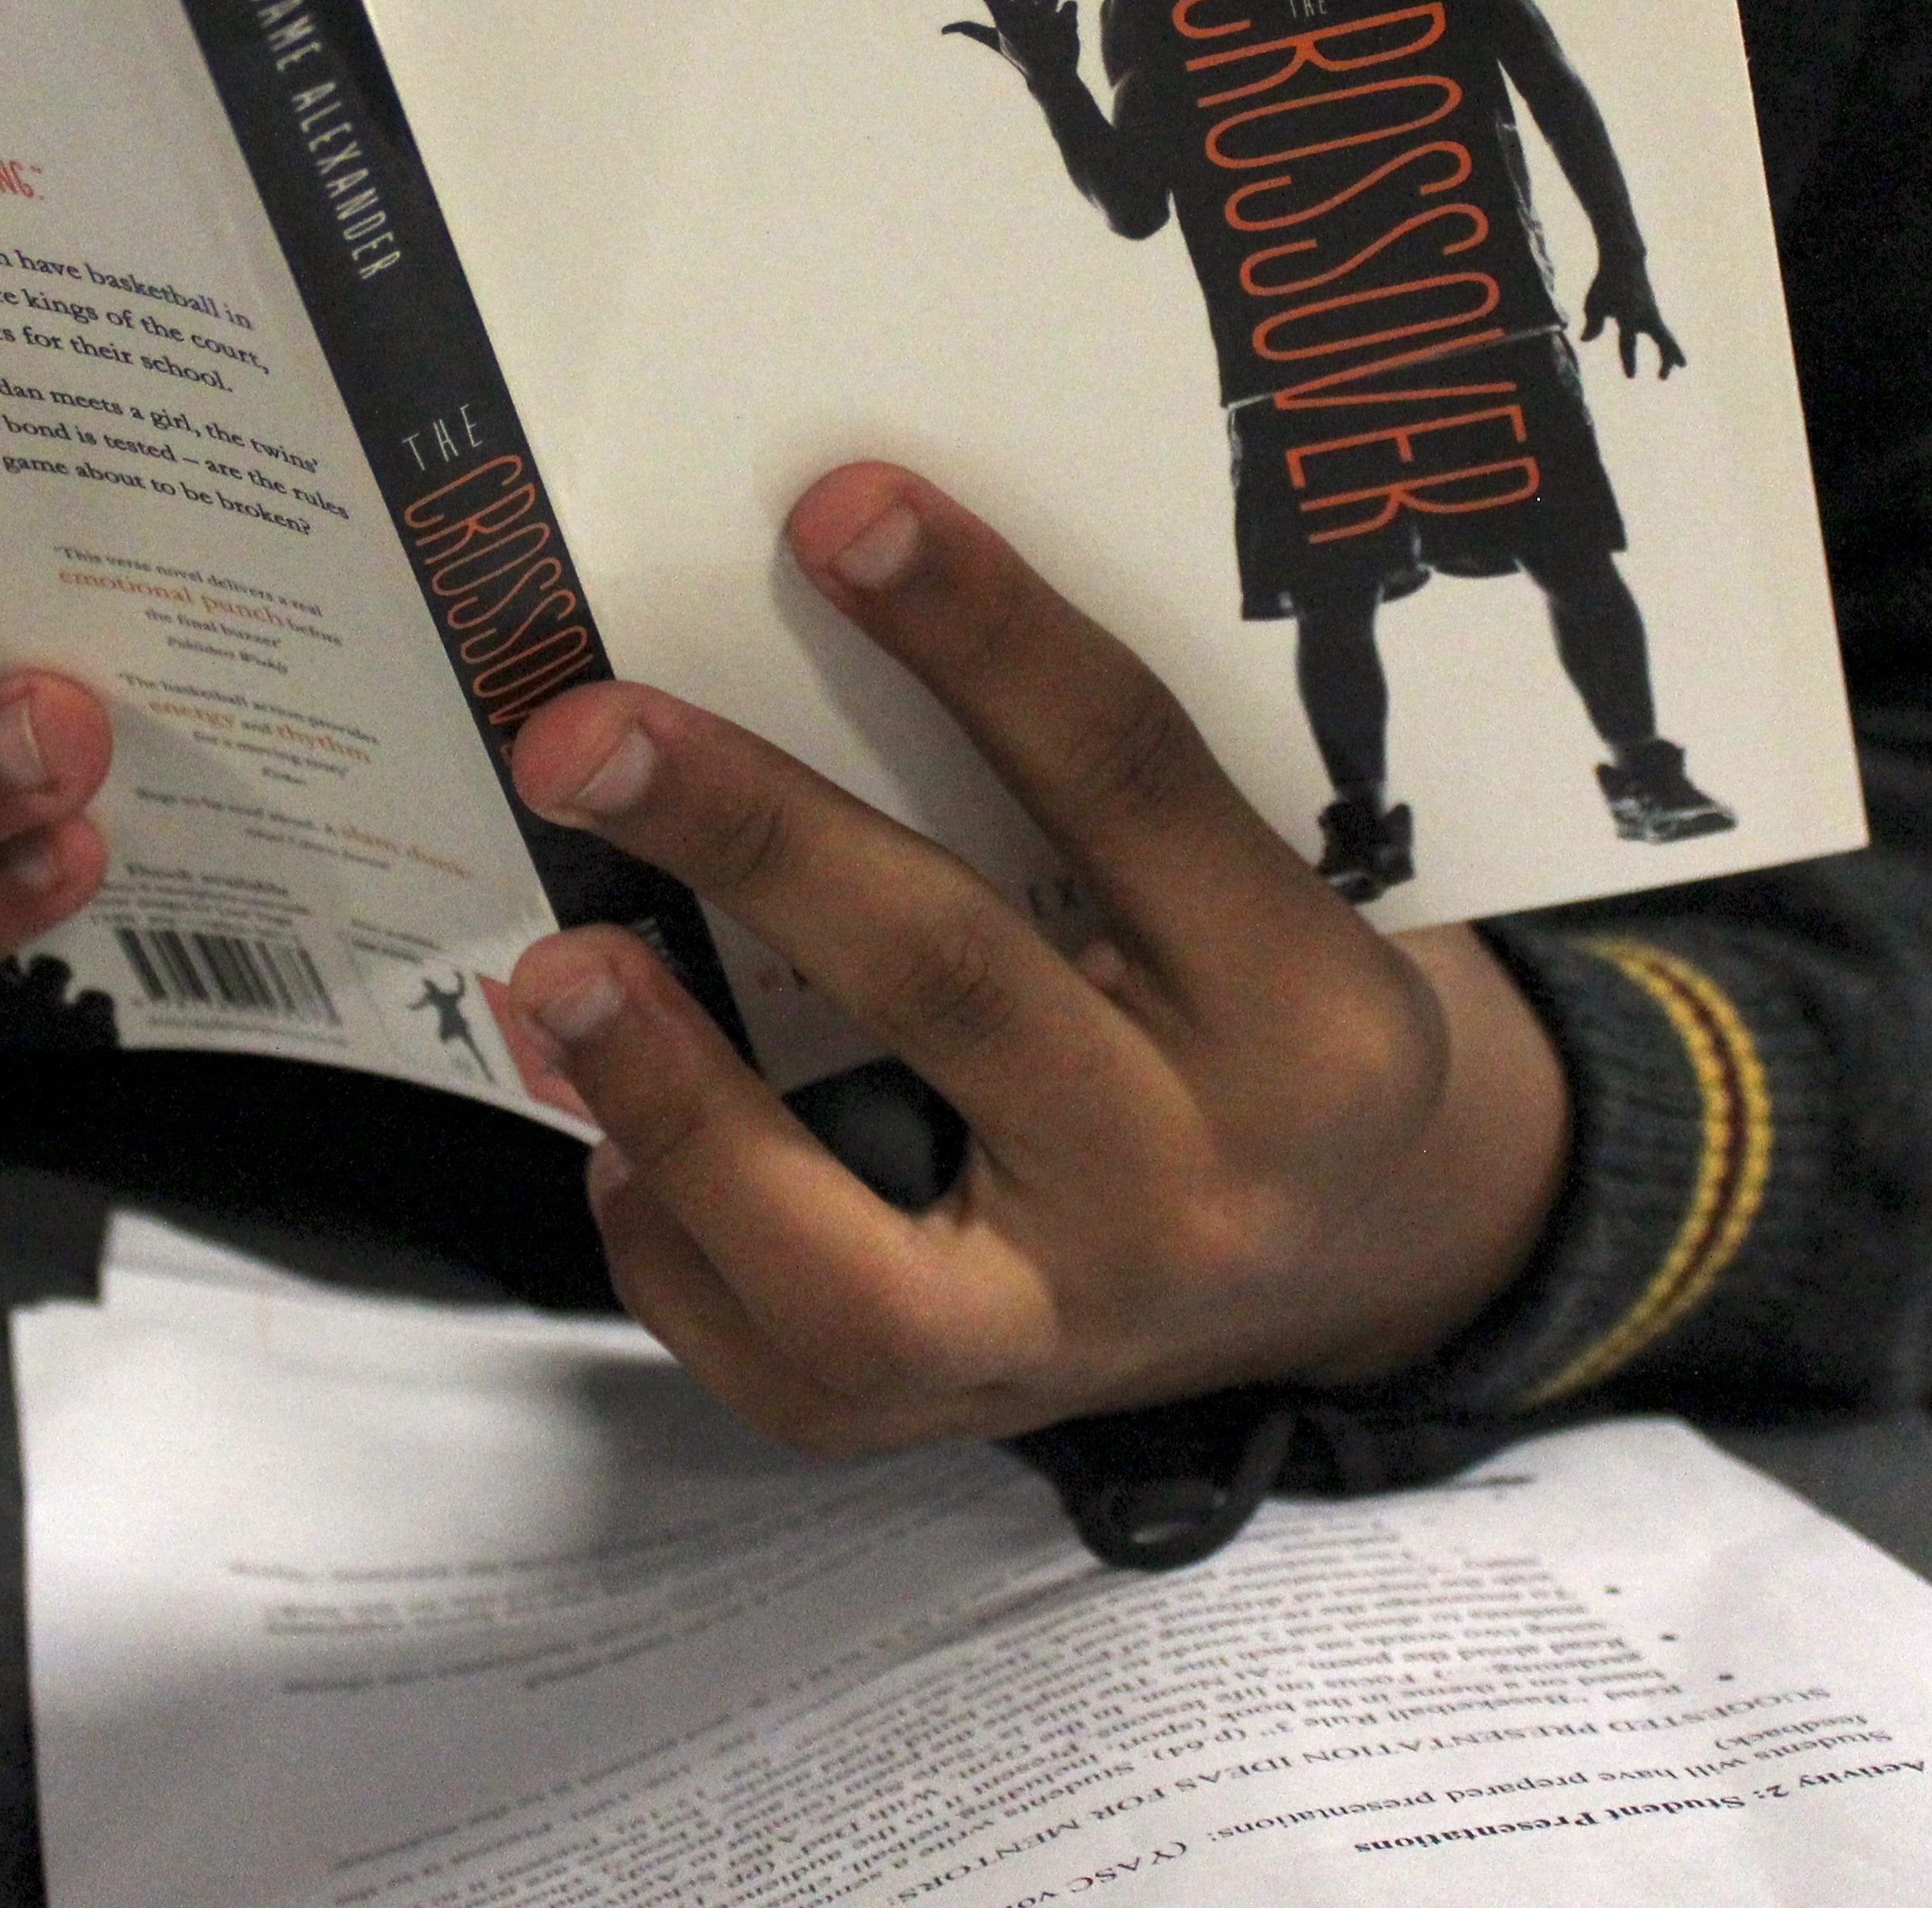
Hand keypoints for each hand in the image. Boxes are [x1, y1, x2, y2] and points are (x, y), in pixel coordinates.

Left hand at [499, 465, 1567, 1450]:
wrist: (1379, 1259)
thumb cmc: (1274, 1018)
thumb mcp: (1263, 894)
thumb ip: (1099, 795)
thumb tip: (821, 614)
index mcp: (1300, 1001)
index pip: (1132, 780)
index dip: (984, 635)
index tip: (840, 509)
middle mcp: (1196, 1175)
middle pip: (954, 982)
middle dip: (753, 836)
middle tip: (587, 733)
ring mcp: (1077, 1330)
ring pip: (844, 1251)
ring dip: (673, 1091)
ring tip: (552, 968)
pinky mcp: (967, 1421)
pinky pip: (783, 1358)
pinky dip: (671, 1237)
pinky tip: (608, 1137)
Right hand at [938, 0, 1081, 78]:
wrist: (1050, 78)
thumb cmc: (1019, 56)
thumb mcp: (994, 42)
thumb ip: (971, 30)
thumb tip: (942, 30)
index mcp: (1002, 19)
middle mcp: (1021, 16)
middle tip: (1033, 12)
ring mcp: (1044, 19)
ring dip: (1053, 3)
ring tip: (1050, 21)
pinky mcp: (1066, 22)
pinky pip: (1071, 2)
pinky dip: (1069, 16)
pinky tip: (1063, 32)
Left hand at [1579, 251, 1684, 377]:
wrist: (1625, 260)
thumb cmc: (1605, 283)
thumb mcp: (1594, 302)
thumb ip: (1592, 322)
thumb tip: (1585, 340)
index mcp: (1628, 312)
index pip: (1628, 341)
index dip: (1629, 359)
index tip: (1631, 377)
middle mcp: (1644, 314)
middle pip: (1660, 339)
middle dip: (1663, 358)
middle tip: (1663, 378)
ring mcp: (1652, 312)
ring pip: (1666, 336)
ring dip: (1672, 352)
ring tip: (1682, 367)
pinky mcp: (1654, 312)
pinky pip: (1662, 331)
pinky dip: (1667, 343)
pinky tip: (1672, 357)